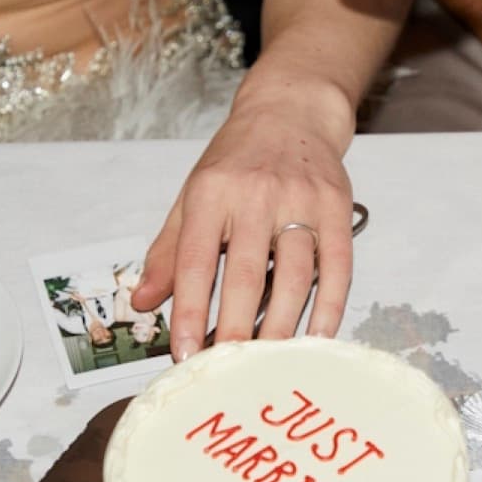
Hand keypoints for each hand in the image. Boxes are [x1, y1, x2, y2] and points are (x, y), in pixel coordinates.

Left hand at [132, 96, 356, 359]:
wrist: (292, 111)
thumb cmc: (238, 159)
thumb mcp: (193, 194)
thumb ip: (168, 250)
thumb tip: (144, 302)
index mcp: (211, 192)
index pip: (195, 260)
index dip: (189, 310)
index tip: (184, 352)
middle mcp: (256, 195)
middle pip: (245, 273)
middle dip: (235, 328)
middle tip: (228, 369)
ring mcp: (301, 200)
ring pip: (293, 275)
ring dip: (280, 325)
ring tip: (268, 362)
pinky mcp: (338, 208)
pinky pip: (337, 266)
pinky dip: (329, 306)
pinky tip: (316, 337)